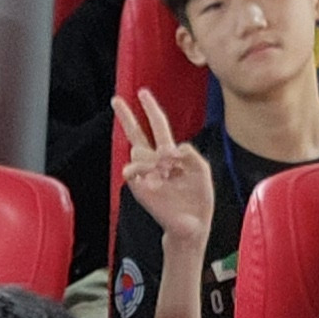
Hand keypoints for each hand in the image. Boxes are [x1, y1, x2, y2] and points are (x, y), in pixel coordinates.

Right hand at [107, 88, 218, 251]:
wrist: (193, 224)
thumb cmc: (198, 197)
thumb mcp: (201, 170)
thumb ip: (190, 153)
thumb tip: (170, 149)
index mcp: (171, 153)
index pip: (158, 126)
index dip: (151, 110)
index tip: (142, 93)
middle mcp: (155, 161)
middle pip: (137, 133)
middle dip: (127, 116)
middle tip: (116, 99)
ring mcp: (145, 174)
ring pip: (137, 151)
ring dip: (151, 156)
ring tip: (165, 169)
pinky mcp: (140, 187)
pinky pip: (132, 170)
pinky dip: (140, 168)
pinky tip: (152, 174)